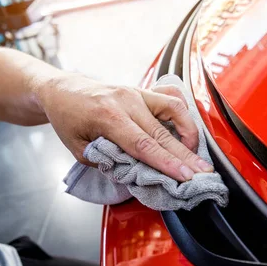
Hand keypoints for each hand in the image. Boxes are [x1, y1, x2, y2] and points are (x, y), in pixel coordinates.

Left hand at [38, 74, 213, 181]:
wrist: (62, 90)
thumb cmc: (68, 120)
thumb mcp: (79, 149)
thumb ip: (106, 161)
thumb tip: (134, 173)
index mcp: (107, 116)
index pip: (143, 144)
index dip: (167, 162)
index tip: (185, 176)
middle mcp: (126, 101)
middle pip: (163, 132)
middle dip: (186, 155)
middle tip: (204, 172)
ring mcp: (136, 92)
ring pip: (174, 109)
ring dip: (189, 133)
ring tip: (195, 154)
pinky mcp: (143, 89)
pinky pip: (170, 99)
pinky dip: (183, 115)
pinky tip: (187, 131)